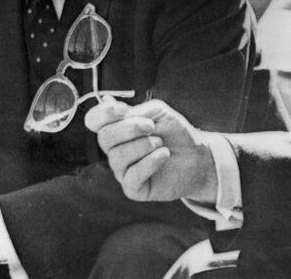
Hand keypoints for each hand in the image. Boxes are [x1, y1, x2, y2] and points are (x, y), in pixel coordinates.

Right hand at [85, 98, 217, 202]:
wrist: (196, 155)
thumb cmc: (175, 132)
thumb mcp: (158, 112)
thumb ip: (135, 110)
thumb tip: (108, 102)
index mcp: (117, 128)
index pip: (93, 120)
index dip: (103, 114)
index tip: (124, 110)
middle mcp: (115, 150)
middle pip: (104, 138)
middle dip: (130, 128)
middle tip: (152, 127)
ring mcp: (122, 170)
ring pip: (118, 157)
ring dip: (143, 146)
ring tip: (160, 143)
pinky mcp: (133, 188)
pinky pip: (132, 176)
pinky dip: (150, 162)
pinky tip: (164, 155)